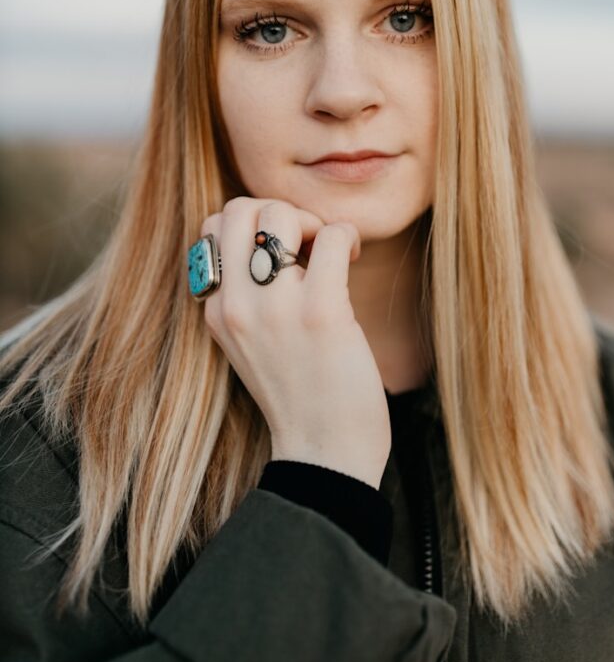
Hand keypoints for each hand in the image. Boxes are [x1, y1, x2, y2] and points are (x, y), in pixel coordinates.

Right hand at [198, 197, 391, 488]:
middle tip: (306, 244)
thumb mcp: (250, 345)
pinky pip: (331, 236)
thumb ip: (247, 298)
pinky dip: (347, 237)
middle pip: (238, 208)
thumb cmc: (300, 396)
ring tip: (330, 252)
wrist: (325, 454)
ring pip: (280, 213)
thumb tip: (271, 239)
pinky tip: (352, 259)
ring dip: (313, 221)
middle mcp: (236, 306)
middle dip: (279, 212)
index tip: (283, 252)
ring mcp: (276, 308)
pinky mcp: (320, 312)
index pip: (212, 228)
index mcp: (216, 311)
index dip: (252, 224)